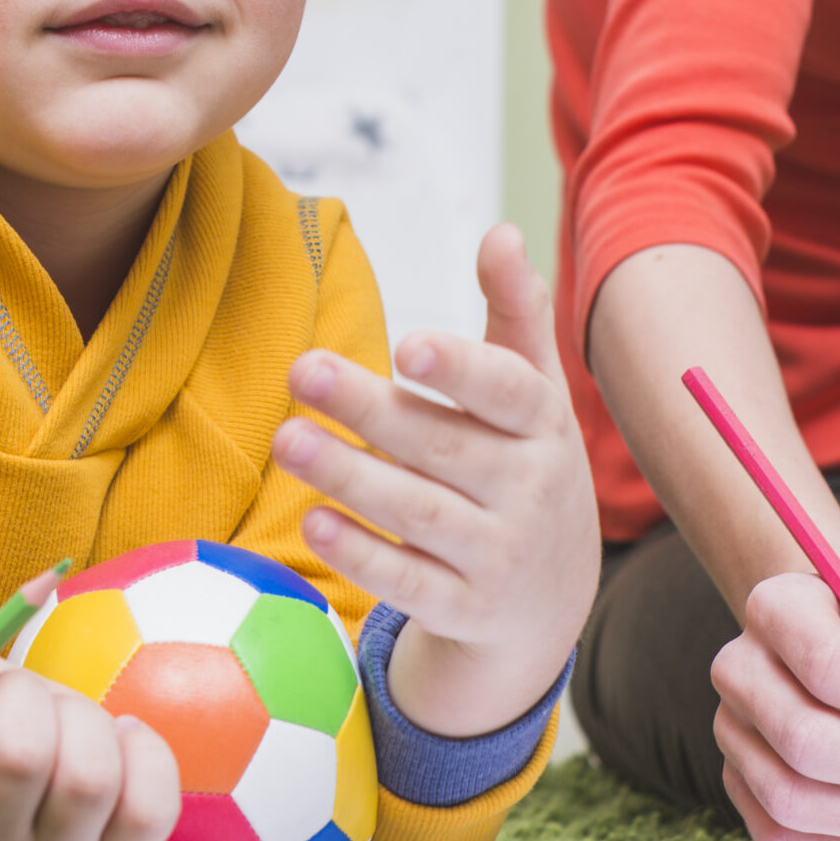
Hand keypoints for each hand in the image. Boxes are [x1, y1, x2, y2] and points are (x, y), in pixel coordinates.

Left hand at [269, 223, 599, 737]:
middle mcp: (529, 490)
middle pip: (443, 447)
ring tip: (287, 439)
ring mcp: (499, 554)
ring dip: (351, 477)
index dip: (461, 369)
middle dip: (370, 409)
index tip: (407, 345)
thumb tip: (500, 231)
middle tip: (301, 369)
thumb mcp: (534, 393)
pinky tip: (312, 521)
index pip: (507, 392)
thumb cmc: (524, 466)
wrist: (552, 597)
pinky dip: (362, 554)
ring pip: (420, 514)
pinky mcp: (464, 608)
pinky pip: (410, 582)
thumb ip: (515, 313)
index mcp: (543, 425)